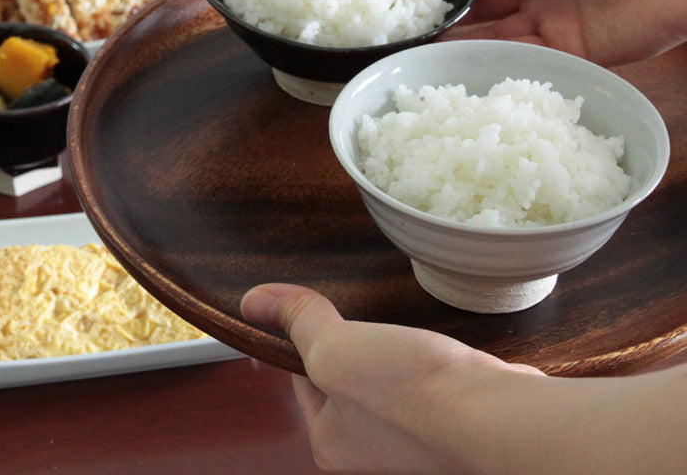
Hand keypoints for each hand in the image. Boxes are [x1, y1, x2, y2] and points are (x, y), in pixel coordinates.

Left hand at [240, 283, 541, 473]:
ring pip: (391, 379)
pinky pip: (431, 385)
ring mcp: (414, 439)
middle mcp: (371, 449)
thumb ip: (299, 322)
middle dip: (359, 343)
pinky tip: (441, 353)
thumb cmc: (412, 395)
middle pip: (349, 378)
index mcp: (331, 440)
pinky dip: (434, 365)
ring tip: (407, 337)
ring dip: (399, 351)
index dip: (308, 338)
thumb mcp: (335, 347)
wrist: (496, 421)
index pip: (304, 379)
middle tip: (368, 321)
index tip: (317, 311)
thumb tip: (254, 301)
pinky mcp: (451, 423)